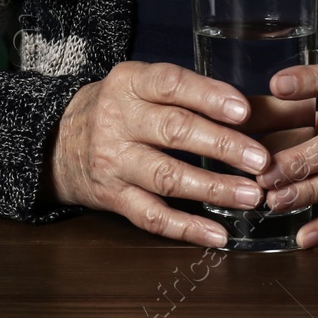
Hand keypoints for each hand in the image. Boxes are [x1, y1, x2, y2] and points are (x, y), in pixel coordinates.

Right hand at [47, 61, 271, 247]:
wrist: (57, 142)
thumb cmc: (118, 109)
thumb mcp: (140, 85)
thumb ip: (186, 93)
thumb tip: (253, 109)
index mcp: (129, 83)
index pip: (171, 84)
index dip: (208, 97)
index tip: (244, 111)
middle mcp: (118, 120)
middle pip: (174, 131)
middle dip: (222, 146)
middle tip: (261, 159)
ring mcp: (114, 162)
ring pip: (167, 177)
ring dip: (213, 189)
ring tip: (251, 195)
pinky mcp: (112, 198)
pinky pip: (152, 216)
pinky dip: (187, 228)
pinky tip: (218, 234)